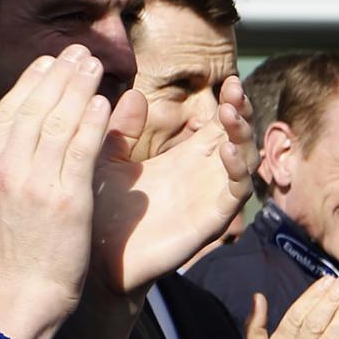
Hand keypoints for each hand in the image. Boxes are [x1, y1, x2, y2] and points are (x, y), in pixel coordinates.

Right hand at [0, 47, 111, 338]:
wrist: (21, 296)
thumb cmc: (3, 256)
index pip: (7, 113)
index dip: (30, 83)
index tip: (48, 64)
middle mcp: (4, 170)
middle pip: (33, 108)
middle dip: (57, 74)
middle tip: (77, 51)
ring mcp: (34, 183)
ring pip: (58, 121)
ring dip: (78, 87)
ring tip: (93, 64)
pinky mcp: (66, 199)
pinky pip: (81, 149)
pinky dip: (93, 122)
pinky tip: (105, 102)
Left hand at [89, 76, 255, 293]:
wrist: (94, 259)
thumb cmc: (99, 212)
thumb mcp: (106, 161)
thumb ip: (120, 130)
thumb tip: (133, 94)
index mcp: (183, 159)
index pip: (218, 125)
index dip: (229, 103)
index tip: (228, 79)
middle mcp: (203, 176)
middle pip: (238, 137)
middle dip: (242, 111)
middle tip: (235, 88)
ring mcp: (209, 197)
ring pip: (245, 161)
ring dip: (243, 135)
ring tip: (231, 113)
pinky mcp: (210, 220)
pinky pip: (235, 193)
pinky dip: (237, 170)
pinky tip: (224, 150)